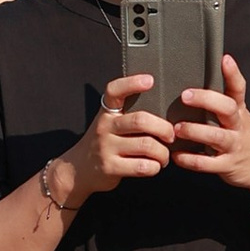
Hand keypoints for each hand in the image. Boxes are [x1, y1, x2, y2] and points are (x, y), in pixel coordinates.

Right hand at [57, 71, 172, 204]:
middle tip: (171, 136)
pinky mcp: (110, 168)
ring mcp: (106, 147)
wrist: (78, 170)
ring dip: (163, 153)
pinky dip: (155, 167)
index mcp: (107, 112)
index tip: (150, 80)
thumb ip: (129, 116)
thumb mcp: (110, 124)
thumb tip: (166, 114)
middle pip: (141, 121)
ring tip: (164, 156)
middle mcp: (105, 127)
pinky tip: (154, 166)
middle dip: (164, 129)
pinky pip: (142, 166)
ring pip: (146, 145)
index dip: (132, 83)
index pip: (115, 91)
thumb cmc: (105, 143)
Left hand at [171, 55, 249, 194]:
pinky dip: (190, 159)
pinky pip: (208, 163)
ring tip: (177, 128)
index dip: (233, 74)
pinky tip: (177, 155)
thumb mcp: (240, 118)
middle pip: (227, 108)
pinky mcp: (227, 165)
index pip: (238, 89)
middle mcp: (238, 126)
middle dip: (207, 100)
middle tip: (185, 96)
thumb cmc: (245, 138)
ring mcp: (234, 146)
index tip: (225, 59)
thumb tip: (195, 83)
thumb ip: (221, 104)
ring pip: (216, 136)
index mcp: (240, 112)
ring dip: (195, 131)